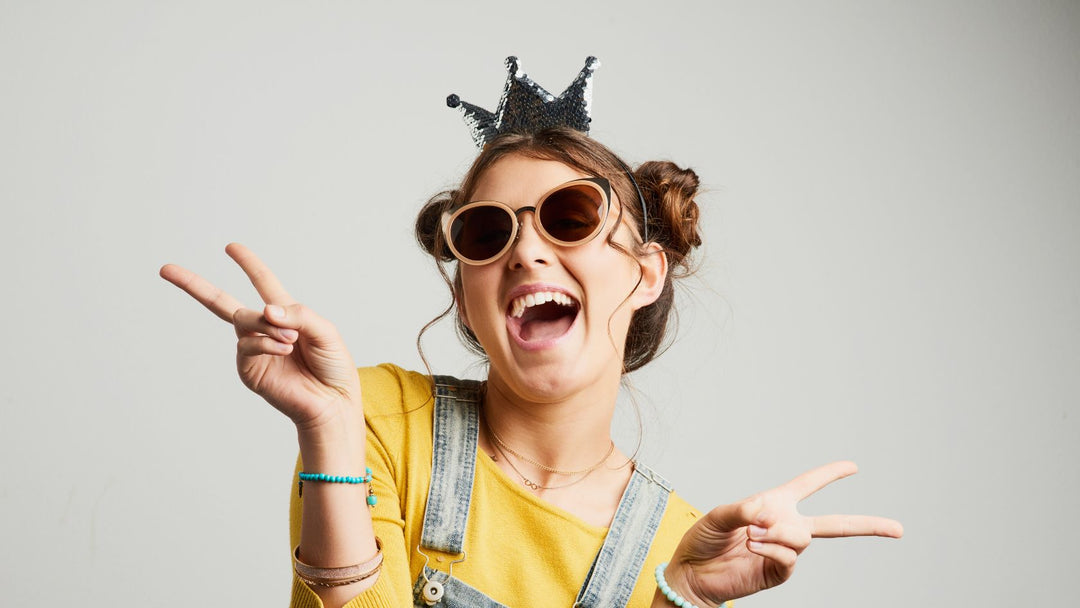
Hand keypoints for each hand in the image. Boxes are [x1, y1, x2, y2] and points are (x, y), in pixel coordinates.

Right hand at [160, 243, 361, 430]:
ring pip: (243, 319)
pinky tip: (284, 349)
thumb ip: (298, 314)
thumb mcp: (324, 331)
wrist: (332, 402)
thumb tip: (266, 309)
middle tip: (166, 269)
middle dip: (194, 285)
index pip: (263, 282)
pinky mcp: (249, 369)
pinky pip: (247, 344)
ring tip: (291, 340)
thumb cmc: (333, 366)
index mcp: (285, 315)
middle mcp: (264, 329)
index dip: (248, 264)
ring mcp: (253, 349)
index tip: (231, 247)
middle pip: (222, 302)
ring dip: (267, 325)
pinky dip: (266, 342)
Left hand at [663, 461, 902, 606]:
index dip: (830, 474)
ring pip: (803, 536)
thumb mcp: (720, 514)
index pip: (808, 485)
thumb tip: (768, 515)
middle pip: (834, 524)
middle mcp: (785, 526)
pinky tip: (752, 545)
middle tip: (899, 529)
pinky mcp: (778, 572)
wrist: (692, 572)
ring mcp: (784, 551)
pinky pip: (788, 555)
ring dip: (777, 532)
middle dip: (868, 525)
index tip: (853, 466)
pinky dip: (771, 546)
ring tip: (750, 534)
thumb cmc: (704, 539)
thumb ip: (745, 509)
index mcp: (774, 504)